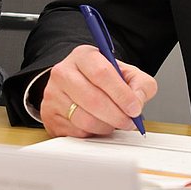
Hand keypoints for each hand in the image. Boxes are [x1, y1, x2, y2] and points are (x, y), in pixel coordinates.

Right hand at [39, 43, 156, 137]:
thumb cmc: (102, 79)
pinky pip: (76, 132)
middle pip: (93, 100)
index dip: (121, 94)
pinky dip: (93, 133)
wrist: (77, 83)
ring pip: (84, 119)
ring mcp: (53, 94)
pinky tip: (98, 124)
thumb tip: (137, 101)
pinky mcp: (49, 114)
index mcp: (83, 56)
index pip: (102, 74)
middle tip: (129, 121)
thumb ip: (141, 84)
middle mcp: (63, 72)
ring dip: (106, 126)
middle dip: (117, 116)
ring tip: (114, 122)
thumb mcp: (126, 74)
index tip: (134, 108)